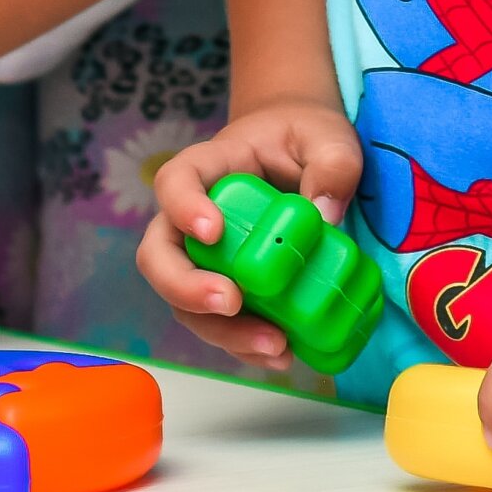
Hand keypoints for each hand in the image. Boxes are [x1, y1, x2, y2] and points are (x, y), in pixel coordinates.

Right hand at [135, 99, 363, 368]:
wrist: (302, 153)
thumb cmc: (305, 138)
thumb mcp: (328, 137)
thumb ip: (332, 165)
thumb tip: (325, 217)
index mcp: (211, 166)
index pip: (176, 181)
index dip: (183, 208)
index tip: (213, 231)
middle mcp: (195, 217)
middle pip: (159, 255)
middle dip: (186, 287)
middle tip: (230, 302)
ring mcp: (208, 259)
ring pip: (186, 302)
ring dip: (222, 332)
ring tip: (274, 345)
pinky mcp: (231, 289)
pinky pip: (222, 325)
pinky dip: (246, 346)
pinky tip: (283, 354)